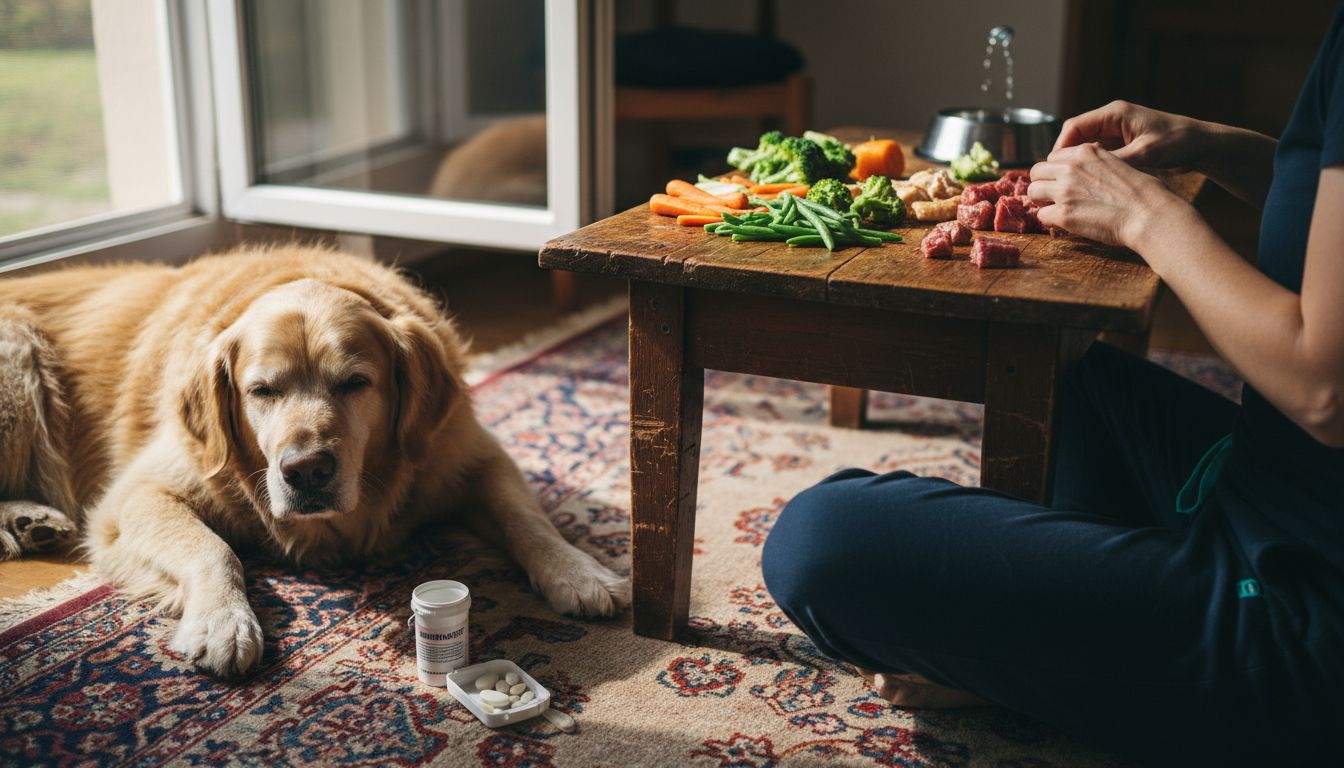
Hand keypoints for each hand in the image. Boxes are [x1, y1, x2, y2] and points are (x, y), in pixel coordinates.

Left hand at [1028, 143, 1183, 247]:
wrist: (1149, 214)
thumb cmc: (1143, 192)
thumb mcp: (1119, 163)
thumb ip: (1097, 163)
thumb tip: (1086, 173)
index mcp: (1085, 152)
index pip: (1053, 157)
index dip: (1055, 171)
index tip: (1061, 182)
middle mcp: (1071, 167)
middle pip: (1036, 172)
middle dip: (1042, 184)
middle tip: (1052, 197)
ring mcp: (1064, 191)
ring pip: (1032, 192)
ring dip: (1041, 201)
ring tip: (1055, 210)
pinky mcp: (1063, 214)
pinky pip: (1041, 216)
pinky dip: (1050, 221)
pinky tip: (1063, 223)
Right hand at [1054, 100, 1207, 172]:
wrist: (1203, 144)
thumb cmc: (1178, 143)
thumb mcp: (1145, 154)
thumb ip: (1115, 161)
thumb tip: (1087, 173)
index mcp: (1115, 113)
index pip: (1074, 127)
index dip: (1060, 147)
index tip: (1054, 168)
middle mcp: (1113, 119)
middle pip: (1076, 136)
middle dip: (1065, 157)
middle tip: (1058, 179)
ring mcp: (1117, 131)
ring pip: (1085, 146)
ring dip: (1077, 163)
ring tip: (1070, 183)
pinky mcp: (1123, 143)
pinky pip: (1098, 153)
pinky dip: (1091, 166)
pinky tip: (1088, 182)